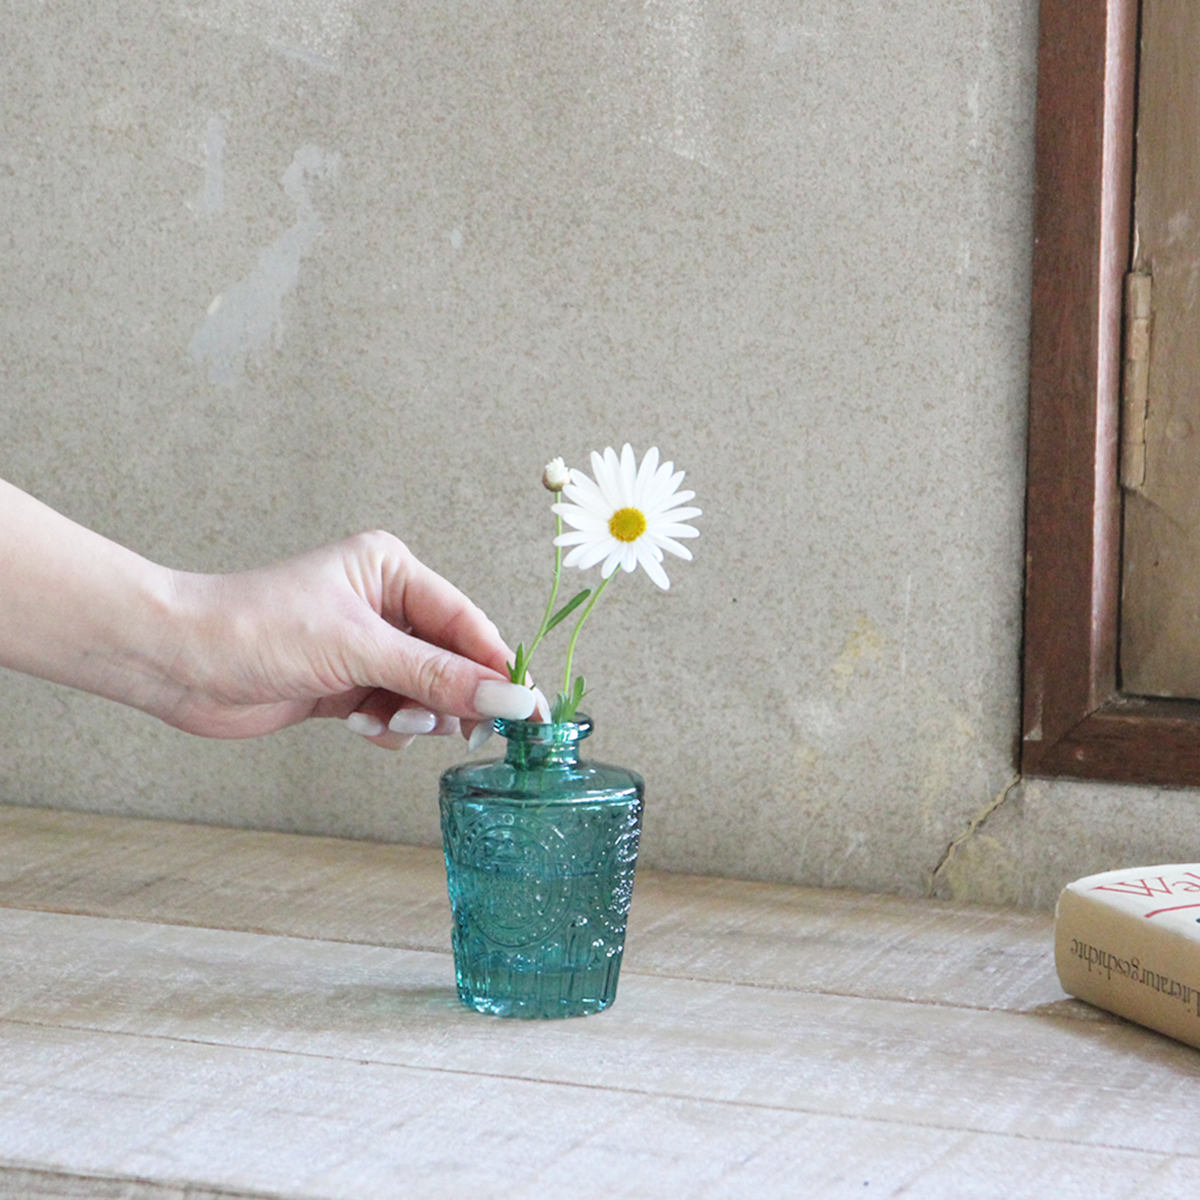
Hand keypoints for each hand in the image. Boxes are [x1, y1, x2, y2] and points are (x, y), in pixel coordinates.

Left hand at [155, 530, 534, 748]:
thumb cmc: (256, 629)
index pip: (466, 622)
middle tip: (456, 728)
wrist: (178, 662)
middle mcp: (384, 604)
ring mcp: (365, 648)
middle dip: (450, 697)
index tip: (531, 709)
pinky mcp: (346, 685)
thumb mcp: (358, 649)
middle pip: (452, 661)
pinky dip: (387, 726)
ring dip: (414, 716)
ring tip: (383, 720)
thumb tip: (506, 698)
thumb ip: (437, 676)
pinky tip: (359, 725)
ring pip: (426, 693)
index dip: (499, 667)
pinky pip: (396, 712)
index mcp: (391, 570)